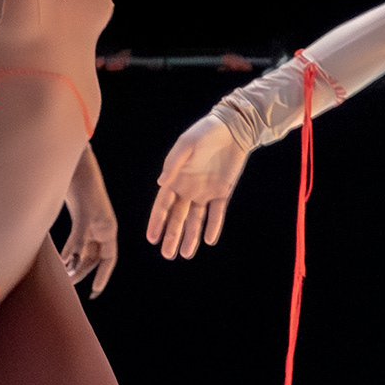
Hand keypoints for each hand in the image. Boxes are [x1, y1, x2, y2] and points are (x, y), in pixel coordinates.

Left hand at [58, 178, 119, 296]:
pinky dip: (69, 250)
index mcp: (108, 229)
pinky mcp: (79, 219)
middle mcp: (101, 229)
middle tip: (70, 282)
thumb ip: (78, 240)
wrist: (77, 169)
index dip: (103, 274)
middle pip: (94, 256)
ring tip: (64, 273)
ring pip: (84, 250)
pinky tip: (61, 258)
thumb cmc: (85, 189)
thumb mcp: (83, 218)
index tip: (96, 290)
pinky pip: (76, 241)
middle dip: (83, 270)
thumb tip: (71, 262)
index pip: (109, 258)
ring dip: (75, 261)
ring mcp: (90, 224)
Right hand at [146, 115, 251, 259]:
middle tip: (167, 255)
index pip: (163, 205)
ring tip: (185, 254)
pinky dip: (213, 226)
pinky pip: (217, 213)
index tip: (152, 238)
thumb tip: (161, 183)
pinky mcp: (222, 192)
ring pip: (196, 220)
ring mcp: (205, 192)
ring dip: (190, 236)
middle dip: (172, 236)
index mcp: (175, 179)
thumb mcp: (186, 145)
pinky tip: (209, 240)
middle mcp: (188, 189)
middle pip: (177, 218)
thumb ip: (174, 164)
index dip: (157, 222)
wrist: (232, 128)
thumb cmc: (204, 133)